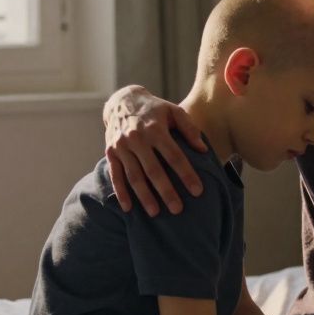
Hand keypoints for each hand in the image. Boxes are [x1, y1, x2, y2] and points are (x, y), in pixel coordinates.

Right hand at [103, 86, 207, 215]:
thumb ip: (189, 128)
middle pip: (153, 170)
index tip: (197, 191)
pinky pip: (116, 175)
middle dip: (166, 191)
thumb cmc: (154, 109)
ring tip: (155, 213)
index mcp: (155, 128)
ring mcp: (121, 146)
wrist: (121, 101)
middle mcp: (137, 138)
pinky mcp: (111, 153)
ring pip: (134, 176)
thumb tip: (203, 149)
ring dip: (144, 196)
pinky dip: (121, 193)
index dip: (186, 174)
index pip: (174, 156)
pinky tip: (128, 209)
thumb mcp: (174, 111)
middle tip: (177, 209)